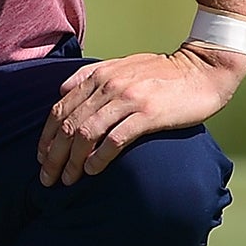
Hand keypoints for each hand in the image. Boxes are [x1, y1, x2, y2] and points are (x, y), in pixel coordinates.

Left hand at [37, 45, 245, 185]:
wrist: (204, 68)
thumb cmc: (163, 72)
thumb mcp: (121, 66)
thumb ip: (91, 77)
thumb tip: (62, 92)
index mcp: (98, 76)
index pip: (60, 109)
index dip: (47, 136)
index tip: (42, 157)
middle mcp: (108, 86)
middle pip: (69, 125)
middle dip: (54, 155)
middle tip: (48, 178)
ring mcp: (128, 99)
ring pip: (87, 133)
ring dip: (73, 161)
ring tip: (68, 180)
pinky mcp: (149, 114)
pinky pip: (115, 140)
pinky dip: (100, 158)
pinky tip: (93, 171)